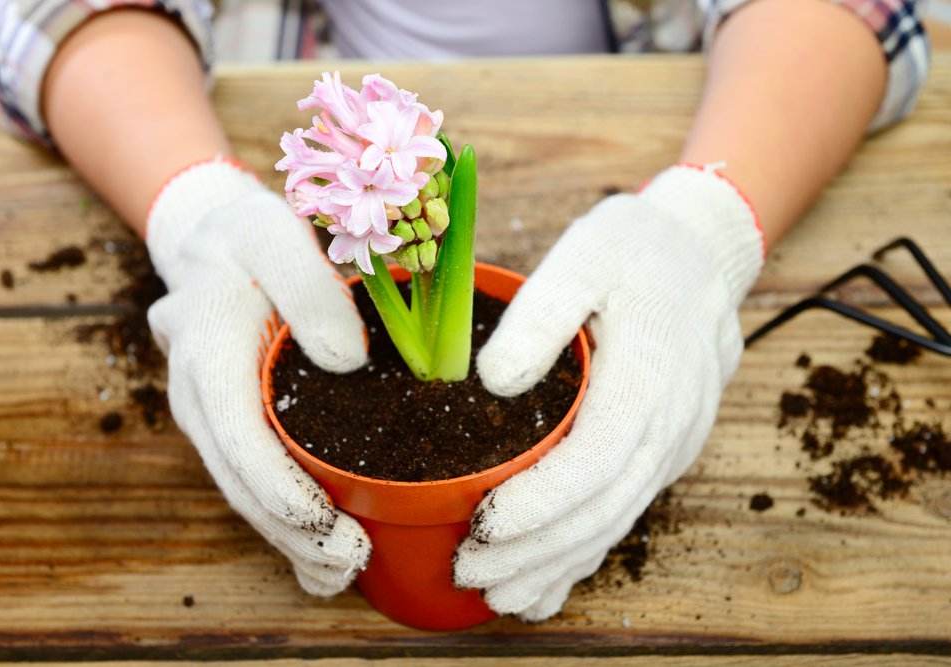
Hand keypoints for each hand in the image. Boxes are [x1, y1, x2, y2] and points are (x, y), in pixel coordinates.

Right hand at [146, 158, 370, 594]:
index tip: (324, 523)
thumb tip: (348, 361)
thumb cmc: (250, 234)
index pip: (236, 433)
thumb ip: (311, 289)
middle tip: (349, 561)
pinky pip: (250, 477)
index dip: (277, 487)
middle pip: (237, 478)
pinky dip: (284, 518)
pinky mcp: (230, 421)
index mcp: (207, 349)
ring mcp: (210, 412)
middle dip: (290, 530)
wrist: (211, 236)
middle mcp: (198, 392)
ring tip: (342, 572)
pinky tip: (320, 550)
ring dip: (288, 538)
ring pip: (241, 489)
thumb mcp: (280, 235)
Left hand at [455, 164, 763, 619]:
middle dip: (535, 551)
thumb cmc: (634, 251)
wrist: (700, 257)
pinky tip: (546, 585)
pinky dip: (583, 553)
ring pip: (615, 522)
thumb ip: (541, 315)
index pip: (595, 460)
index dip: (540, 502)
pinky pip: (623, 511)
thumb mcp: (585, 254)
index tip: (483, 526)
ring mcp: (672, 444)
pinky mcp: (663, 450)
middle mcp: (668, 424)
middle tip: (470, 572)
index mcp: (647, 377)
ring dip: (556, 565)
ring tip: (498, 596)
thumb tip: (492, 382)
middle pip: (602, 509)